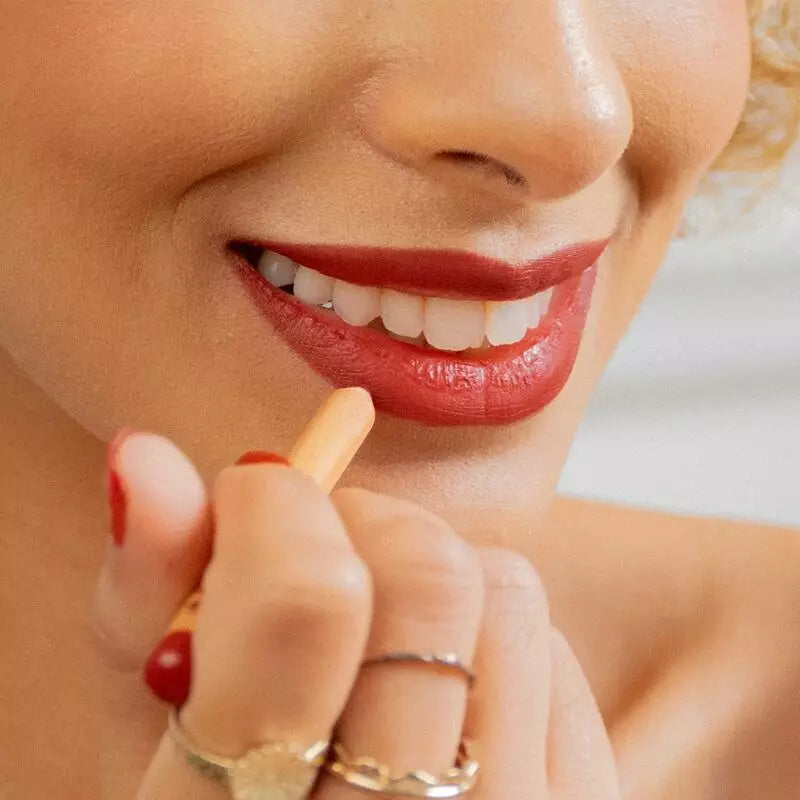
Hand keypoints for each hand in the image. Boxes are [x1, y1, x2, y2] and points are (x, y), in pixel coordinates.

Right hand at [92, 431, 619, 798]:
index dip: (281, 506)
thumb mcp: (153, 727)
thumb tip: (145, 457)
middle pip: (431, 577)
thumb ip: (144, 601)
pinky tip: (444, 685)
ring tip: (379, 626)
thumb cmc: (235, 793)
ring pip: (505, 588)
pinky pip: (557, 649)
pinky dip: (493, 634)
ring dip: (432, 574)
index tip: (258, 490)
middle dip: (366, 522)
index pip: (308, 603)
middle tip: (324, 549)